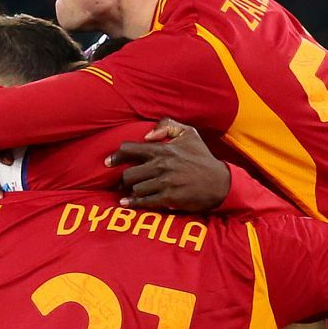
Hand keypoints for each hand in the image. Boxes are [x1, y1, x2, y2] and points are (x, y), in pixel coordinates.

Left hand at [108, 119, 229, 210]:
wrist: (219, 182)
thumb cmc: (202, 158)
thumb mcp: (189, 134)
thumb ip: (167, 125)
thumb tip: (147, 135)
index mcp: (163, 149)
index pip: (130, 149)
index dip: (116, 156)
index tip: (108, 162)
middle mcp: (162, 165)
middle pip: (129, 173)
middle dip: (124, 178)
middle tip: (122, 182)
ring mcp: (165, 182)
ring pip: (135, 187)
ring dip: (131, 191)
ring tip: (130, 192)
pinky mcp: (169, 197)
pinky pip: (145, 201)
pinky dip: (133, 203)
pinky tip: (127, 203)